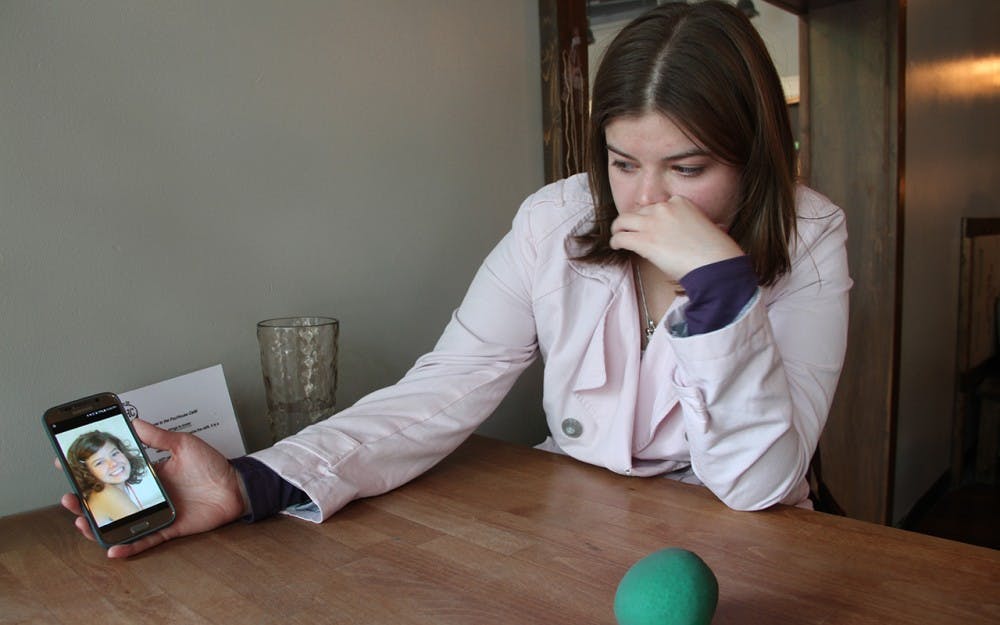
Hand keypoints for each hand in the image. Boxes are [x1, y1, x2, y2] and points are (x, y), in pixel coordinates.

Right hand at [58, 419, 246, 557]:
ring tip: (81, 522)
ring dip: (100, 526)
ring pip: (122, 524)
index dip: (91, 474)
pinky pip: (146, 540)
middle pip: (112, 502)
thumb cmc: (213, 464)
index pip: (114, 475)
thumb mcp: (182, 444)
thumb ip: (157, 436)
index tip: (67, 466)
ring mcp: (158, 513)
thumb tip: (134, 421)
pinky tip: (112, 548)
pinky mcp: (170, 528)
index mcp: (150, 475)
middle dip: (86, 502)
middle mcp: (150, 495)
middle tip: (69, 498)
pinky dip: (129, 546)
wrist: (237, 486)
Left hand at [610, 196, 743, 278]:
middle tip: (629, 231)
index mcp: (680, 202)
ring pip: (623, 221)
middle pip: (638, 212)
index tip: (649, 227)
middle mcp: (664, 208)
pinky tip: (616, 246)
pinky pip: (620, 237)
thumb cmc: (714, 251)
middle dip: (634, 223)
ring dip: (618, 229)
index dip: (650, 218)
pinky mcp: (644, 241)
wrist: (716, 264)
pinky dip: (615, 241)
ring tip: (618, 236)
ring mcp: (653, 223)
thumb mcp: (703, 226)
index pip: (656, 207)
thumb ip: (690, 222)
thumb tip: (683, 232)